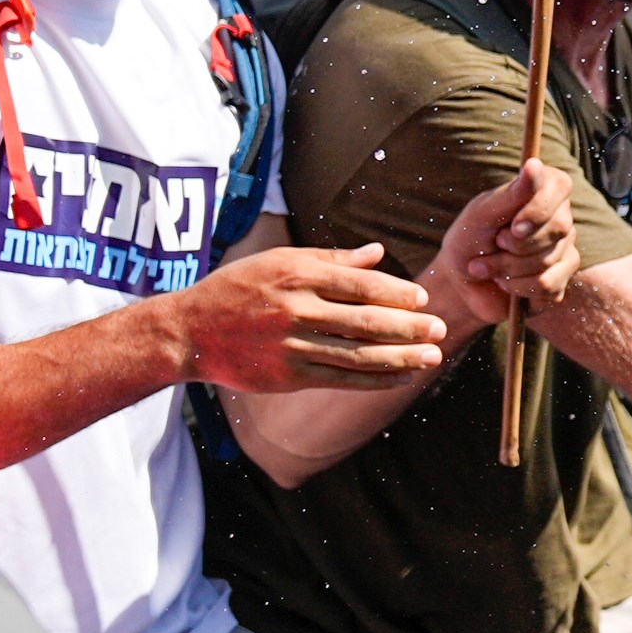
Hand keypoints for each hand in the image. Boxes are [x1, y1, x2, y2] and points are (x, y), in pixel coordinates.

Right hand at [175, 244, 445, 392]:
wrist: (191, 330)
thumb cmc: (238, 289)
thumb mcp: (279, 260)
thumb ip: (331, 259)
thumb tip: (378, 253)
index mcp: (298, 275)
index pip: (360, 285)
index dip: (397, 293)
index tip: (422, 299)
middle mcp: (297, 309)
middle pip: (366, 321)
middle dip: (409, 328)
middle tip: (440, 329)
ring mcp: (293, 346)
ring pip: (359, 355)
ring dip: (401, 358)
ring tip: (431, 358)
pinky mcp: (289, 376)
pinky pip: (342, 379)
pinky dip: (376, 379)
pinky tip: (400, 378)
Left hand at [423, 159, 581, 330]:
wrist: (463, 280)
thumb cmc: (471, 238)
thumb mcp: (483, 214)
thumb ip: (511, 194)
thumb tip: (535, 164)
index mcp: (544, 191)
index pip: (560, 187)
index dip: (538, 209)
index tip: (512, 225)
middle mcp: (560, 218)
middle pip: (557, 228)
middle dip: (515, 244)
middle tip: (493, 244)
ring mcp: (565, 251)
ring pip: (548, 260)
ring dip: (507, 268)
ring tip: (488, 266)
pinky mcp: (560, 281)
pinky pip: (547, 285)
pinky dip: (516, 288)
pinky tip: (504, 284)